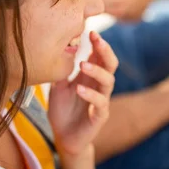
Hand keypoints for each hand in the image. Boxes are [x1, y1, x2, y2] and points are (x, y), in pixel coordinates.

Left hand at [47, 31, 118, 156]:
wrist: (63, 137)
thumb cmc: (63, 110)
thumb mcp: (58, 87)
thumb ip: (61, 71)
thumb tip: (60, 49)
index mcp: (90, 76)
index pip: (99, 55)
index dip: (97, 43)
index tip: (91, 31)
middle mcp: (99, 86)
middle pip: (110, 64)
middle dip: (105, 50)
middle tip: (96, 39)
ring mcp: (101, 100)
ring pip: (109, 81)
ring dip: (97, 70)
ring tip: (83, 64)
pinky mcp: (99, 116)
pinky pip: (100, 103)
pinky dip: (91, 95)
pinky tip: (79, 89)